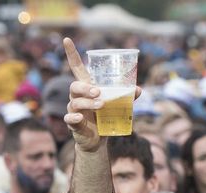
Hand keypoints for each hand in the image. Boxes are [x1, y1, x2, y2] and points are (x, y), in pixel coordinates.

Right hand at [62, 38, 141, 152]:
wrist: (98, 140)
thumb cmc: (105, 117)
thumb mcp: (116, 105)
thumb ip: (125, 97)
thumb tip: (138, 89)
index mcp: (86, 88)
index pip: (76, 68)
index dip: (71, 54)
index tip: (67, 39)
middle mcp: (77, 96)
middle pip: (75, 86)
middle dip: (86, 88)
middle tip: (99, 92)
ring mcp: (73, 109)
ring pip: (75, 102)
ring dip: (88, 103)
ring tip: (102, 105)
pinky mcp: (72, 123)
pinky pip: (69, 118)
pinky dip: (75, 117)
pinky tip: (81, 118)